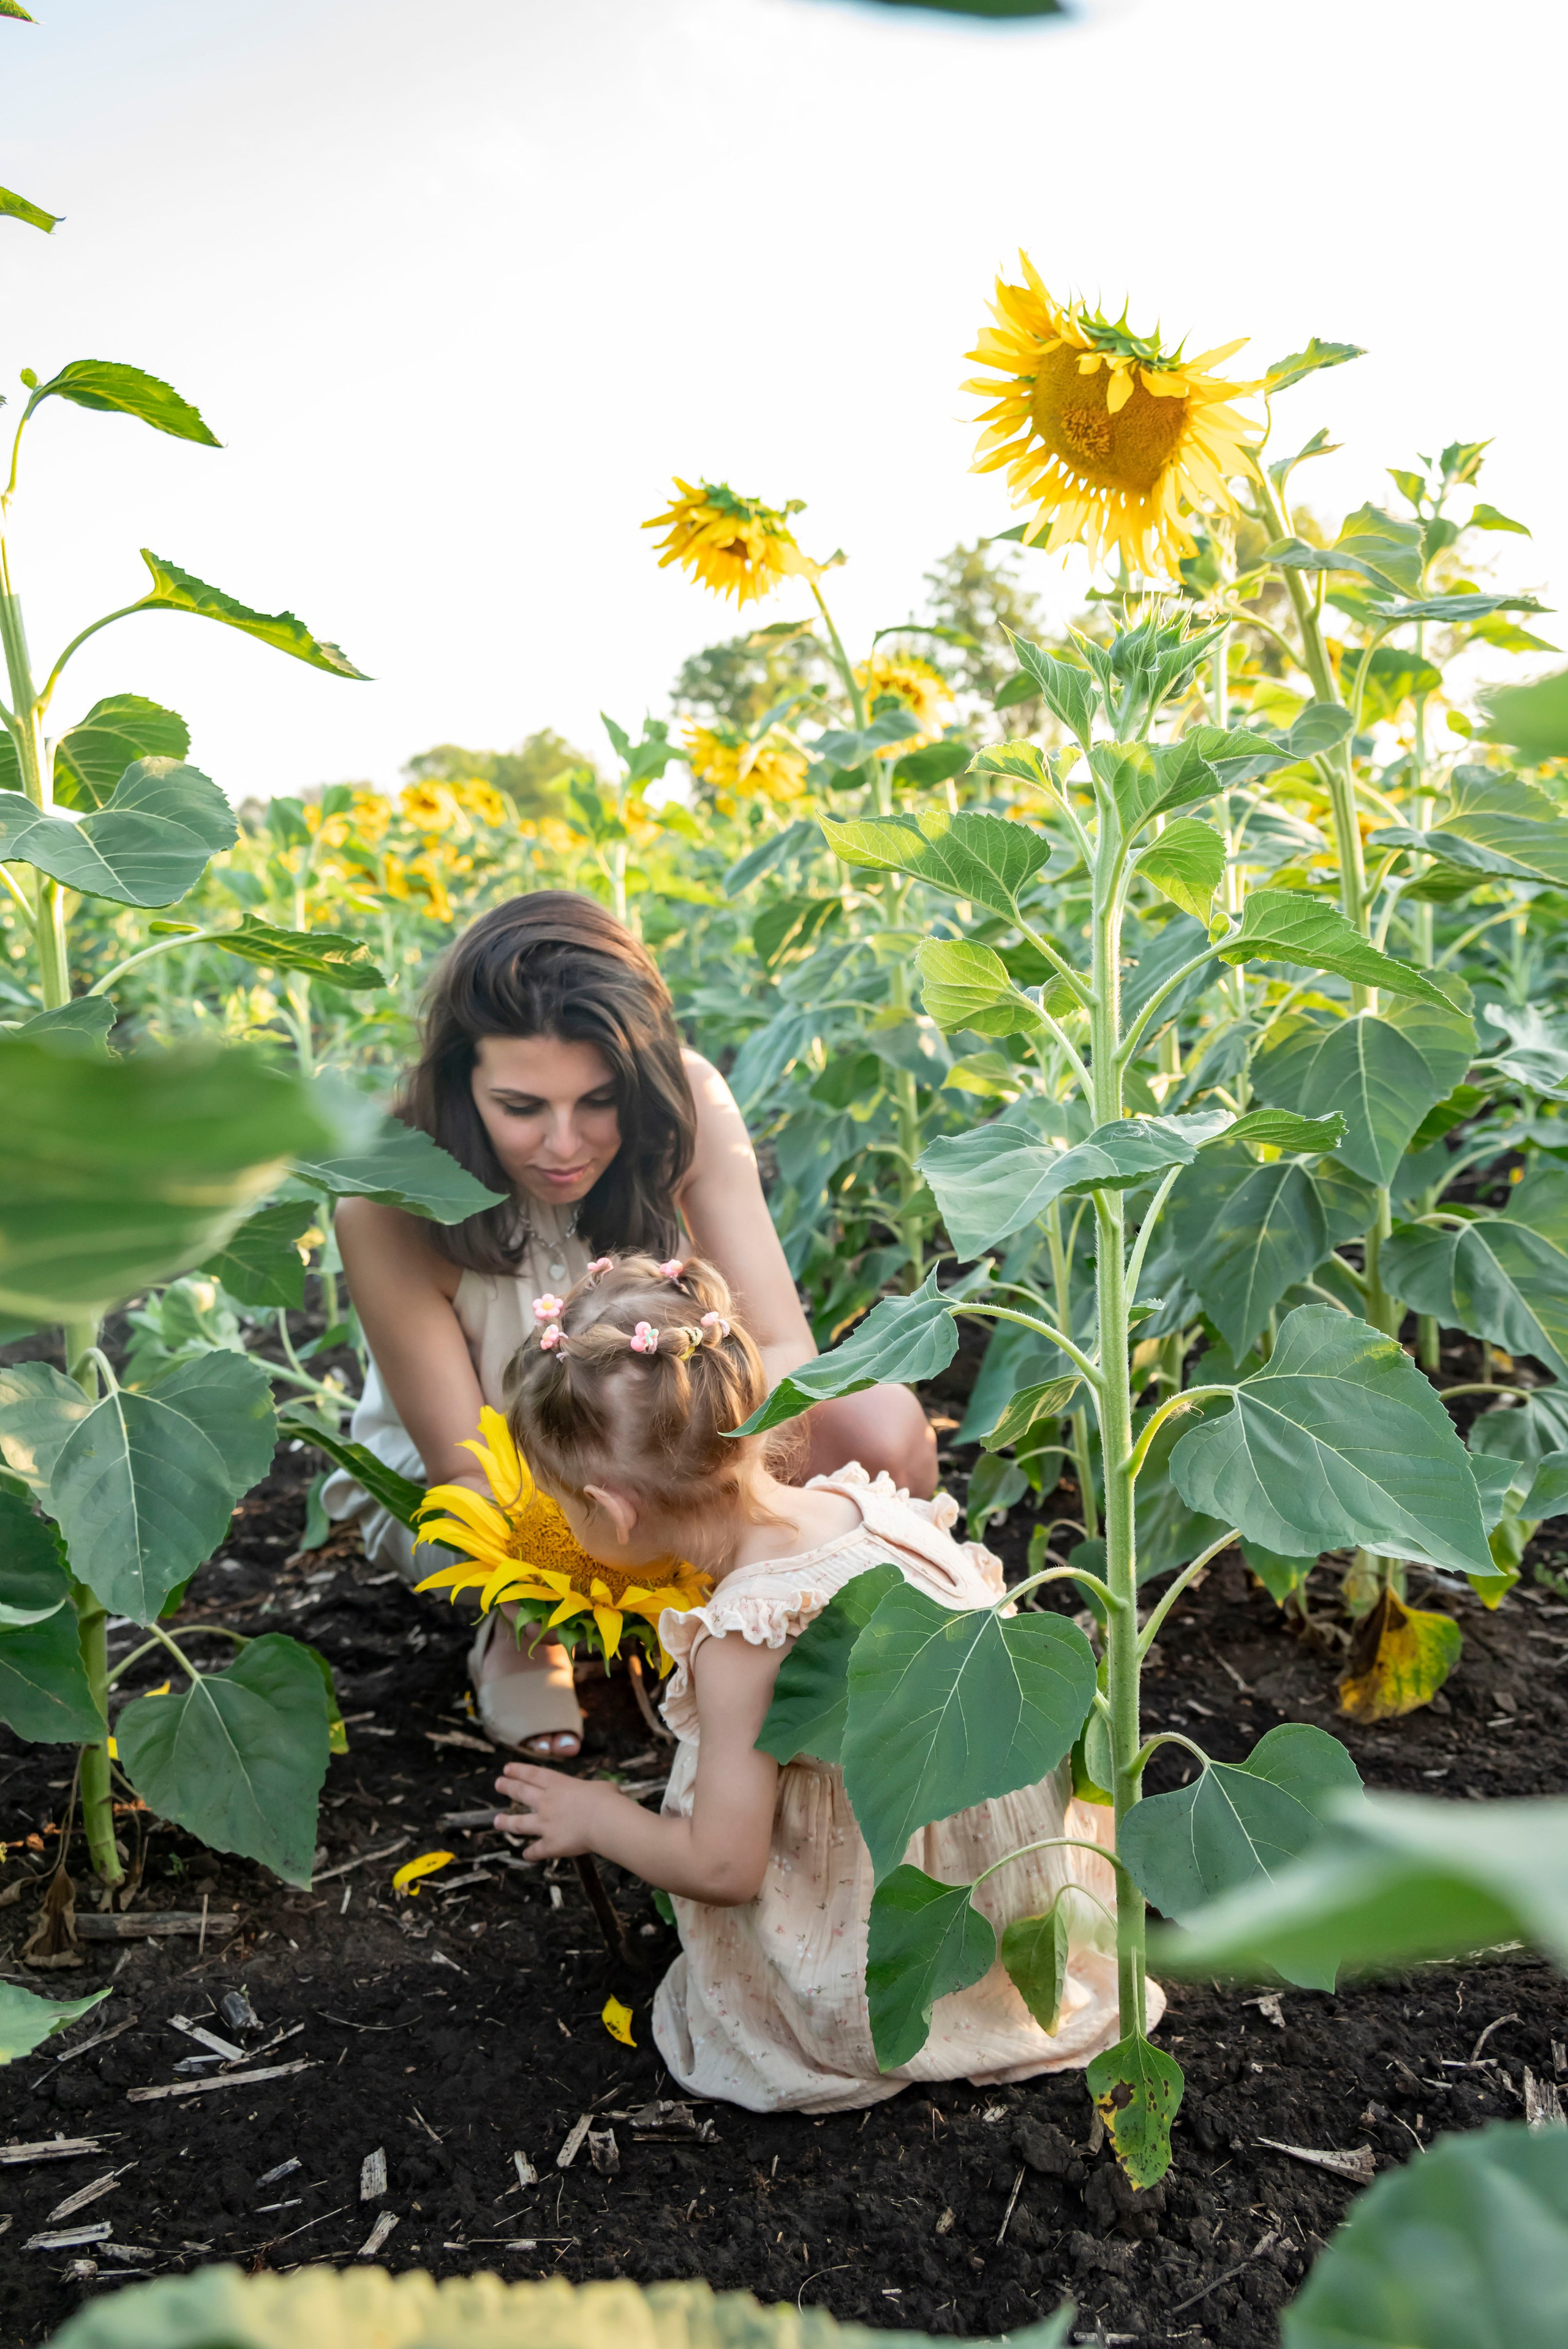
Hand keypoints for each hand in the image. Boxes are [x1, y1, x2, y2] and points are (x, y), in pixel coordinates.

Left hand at [494, 1761, 610, 1859]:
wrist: (604, 1821)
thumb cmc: (607, 1801)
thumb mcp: (602, 1786)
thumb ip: (595, 1789)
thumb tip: (603, 1791)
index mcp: (559, 1785)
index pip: (533, 1774)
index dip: (518, 1771)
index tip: (507, 1769)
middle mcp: (547, 1802)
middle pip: (521, 1793)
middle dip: (507, 1787)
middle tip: (498, 1784)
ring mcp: (545, 1824)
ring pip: (519, 1823)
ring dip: (506, 1822)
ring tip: (497, 1821)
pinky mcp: (550, 1844)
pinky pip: (536, 1851)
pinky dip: (530, 1854)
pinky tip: (526, 1855)